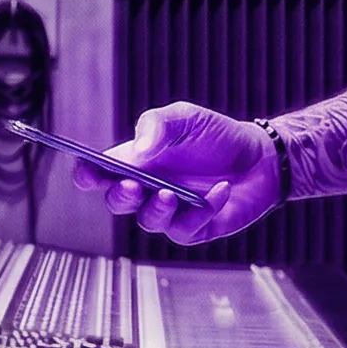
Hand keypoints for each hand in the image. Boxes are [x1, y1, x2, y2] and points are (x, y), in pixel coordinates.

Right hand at [69, 101, 276, 244]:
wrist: (260, 156)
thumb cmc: (217, 137)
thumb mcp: (185, 118)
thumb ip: (157, 124)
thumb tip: (138, 150)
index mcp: (136, 162)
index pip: (100, 173)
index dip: (86, 174)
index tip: (86, 171)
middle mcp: (147, 189)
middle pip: (117, 202)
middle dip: (120, 196)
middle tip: (133, 185)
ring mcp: (170, 211)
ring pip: (147, 221)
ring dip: (155, 209)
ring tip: (170, 193)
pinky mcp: (194, 228)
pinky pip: (185, 229)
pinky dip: (201, 211)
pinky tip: (219, 191)